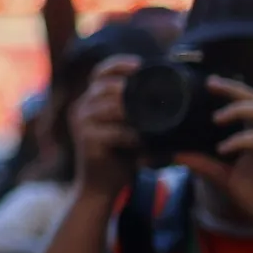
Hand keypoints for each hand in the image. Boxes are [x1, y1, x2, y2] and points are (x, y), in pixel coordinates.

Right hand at [69, 55, 142, 199]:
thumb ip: (136, 109)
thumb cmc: (119, 155)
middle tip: (155, 93)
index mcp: (89, 100)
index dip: (119, 64)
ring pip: (111, 107)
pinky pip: (115, 132)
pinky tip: (145, 139)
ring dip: (135, 111)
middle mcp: (81, 108)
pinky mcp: (87, 142)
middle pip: (105, 86)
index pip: (100, 72)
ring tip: (154, 116)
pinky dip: (133, 135)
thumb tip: (170, 93)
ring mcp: (82, 124)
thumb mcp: (126, 127)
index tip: (140, 65)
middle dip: (130, 87)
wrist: (99, 187)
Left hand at [176, 77, 252, 239]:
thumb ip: (203, 164)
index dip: (230, 90)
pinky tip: (224, 148)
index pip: (246, 103)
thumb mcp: (223, 178)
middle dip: (234, 89)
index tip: (207, 82)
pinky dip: (241, 141)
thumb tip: (176, 154)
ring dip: (238, 110)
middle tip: (211, 84)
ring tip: (216, 117)